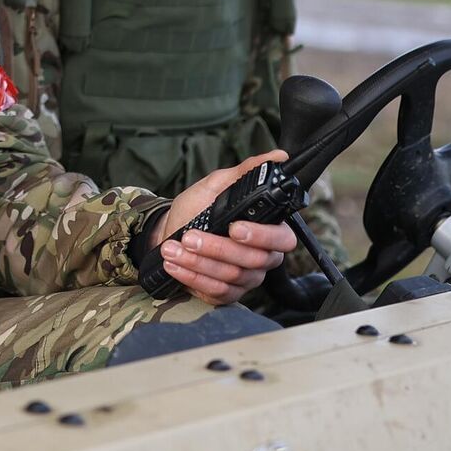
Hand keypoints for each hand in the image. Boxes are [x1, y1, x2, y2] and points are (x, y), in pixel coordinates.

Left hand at [150, 150, 297, 305]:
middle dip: (217, 248)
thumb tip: (278, 156)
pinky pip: (215, 290)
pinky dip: (192, 277)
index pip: (281, 238)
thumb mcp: (217, 185)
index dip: (260, 235)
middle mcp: (262, 257)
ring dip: (198, 262)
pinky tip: (175, 264)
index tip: (233, 227)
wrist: (170, 232)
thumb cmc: (196, 208)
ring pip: (230, 275)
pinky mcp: (226, 293)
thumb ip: (246, 172)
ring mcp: (245, 278)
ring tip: (173, 248)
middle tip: (190, 236)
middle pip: (252, 260)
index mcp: (268, 229)